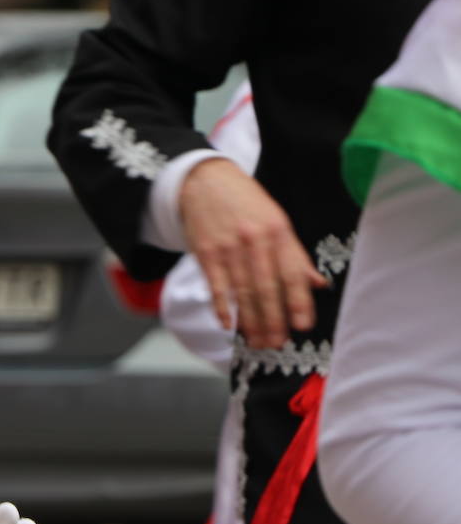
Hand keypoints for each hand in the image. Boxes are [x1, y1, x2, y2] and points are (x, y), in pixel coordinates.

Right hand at [179, 159, 326, 348]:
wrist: (205, 181)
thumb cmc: (245, 203)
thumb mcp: (276, 220)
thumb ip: (295, 254)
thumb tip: (317, 284)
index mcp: (278, 231)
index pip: (292, 272)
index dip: (299, 301)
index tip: (303, 325)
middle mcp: (254, 240)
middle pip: (267, 287)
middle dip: (274, 319)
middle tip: (278, 343)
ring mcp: (228, 247)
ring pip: (243, 291)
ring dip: (251, 320)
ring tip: (258, 342)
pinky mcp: (205, 253)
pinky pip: (216, 285)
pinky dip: (221, 306)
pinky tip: (227, 323)